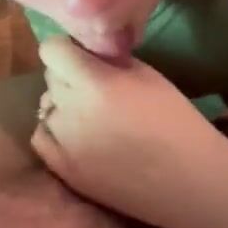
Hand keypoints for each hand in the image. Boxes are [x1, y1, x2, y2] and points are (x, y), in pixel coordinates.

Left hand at [31, 36, 223, 227]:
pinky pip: (41, 136)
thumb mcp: (144, 73)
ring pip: (45, 106)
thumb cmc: (172, 119)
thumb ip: (107, 59)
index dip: (64, 49)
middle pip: (50, 77)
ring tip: (88, 115)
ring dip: (61, 104)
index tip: (78, 55)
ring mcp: (62, 141)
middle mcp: (70, 109)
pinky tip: (77, 135)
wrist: (186, 179)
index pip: (51, 49)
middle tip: (91, 87)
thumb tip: (84, 51)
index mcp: (94, 82)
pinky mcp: (61, 168)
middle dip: (67, 76)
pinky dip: (54, 131)